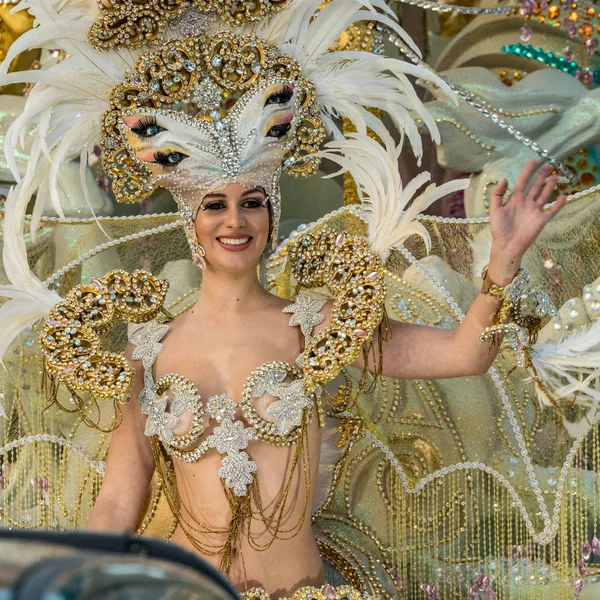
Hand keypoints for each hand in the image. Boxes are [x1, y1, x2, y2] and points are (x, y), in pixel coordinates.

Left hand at [487, 160, 566, 284]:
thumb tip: (505, 179)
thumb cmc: (499, 228)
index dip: (528, 171)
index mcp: (515, 199)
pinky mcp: (541, 219)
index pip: (523, 181)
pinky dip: (558, 204)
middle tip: (549, 164)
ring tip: (556, 176)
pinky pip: (552, 210)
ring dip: (550, 186)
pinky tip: (564, 196)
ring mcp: (535, 210)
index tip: (533, 161)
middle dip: (542, 175)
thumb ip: (497, 193)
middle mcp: (526, 202)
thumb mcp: (494, 209)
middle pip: (536, 185)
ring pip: (544, 195)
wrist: (507, 245)